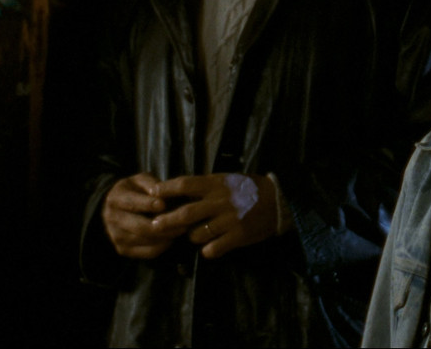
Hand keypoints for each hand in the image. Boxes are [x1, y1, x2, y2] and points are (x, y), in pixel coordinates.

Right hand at [101, 173, 184, 258]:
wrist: (117, 207)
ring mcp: (116, 237)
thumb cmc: (136, 190)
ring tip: (183, 228)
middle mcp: (112, 219)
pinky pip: (149, 252)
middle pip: (141, 227)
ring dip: (167, 236)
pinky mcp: (123, 250)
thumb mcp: (142, 180)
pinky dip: (164, 246)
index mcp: (116, 199)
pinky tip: (173, 237)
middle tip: (184, 221)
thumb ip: (152, 184)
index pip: (132, 203)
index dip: (148, 204)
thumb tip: (162, 194)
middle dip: (164, 226)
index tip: (164, 204)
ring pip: (147, 241)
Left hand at [150, 173, 278, 259]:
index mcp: (217, 184)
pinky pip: (213, 248)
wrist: (279, 201)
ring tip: (193, 235)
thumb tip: (178, 193)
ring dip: (191, 236)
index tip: (152, 193)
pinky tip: (209, 248)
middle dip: (167, 221)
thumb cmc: (249, 189)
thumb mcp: (227, 180)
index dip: (166, 189)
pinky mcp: (238, 236)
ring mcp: (230, 220)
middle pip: (186, 212)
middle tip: (154, 226)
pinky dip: (207, 250)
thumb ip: (206, 187)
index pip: (185, 184)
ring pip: (197, 233)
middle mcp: (221, 201)